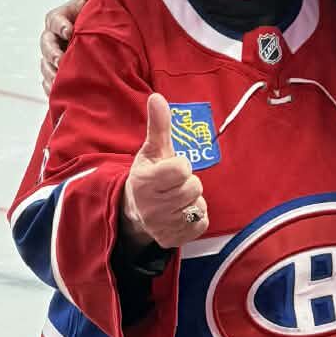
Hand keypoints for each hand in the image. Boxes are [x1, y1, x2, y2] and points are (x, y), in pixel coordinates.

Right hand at [40, 0, 100, 91]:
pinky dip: (52, 88)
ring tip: (60, 81)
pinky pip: (48, 82)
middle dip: (53, 54)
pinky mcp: (54, 72)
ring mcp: (51, 56)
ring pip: (45, 65)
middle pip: (46, 46)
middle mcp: (51, 38)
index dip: (61, 26)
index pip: (54, 20)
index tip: (69, 31)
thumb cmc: (95, 16)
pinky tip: (59, 93)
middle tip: (61, 61)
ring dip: (51, 73)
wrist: (100, 35)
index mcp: (58, 18)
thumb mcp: (94, 3)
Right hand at [122, 94, 209, 252]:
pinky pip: (201, 222)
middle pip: (193, 187)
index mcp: (144, 182)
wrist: (135, 211)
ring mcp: (161, 226)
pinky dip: (196, 216)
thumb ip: (158, 125)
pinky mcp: (172, 239)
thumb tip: (157, 97)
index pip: (182, 168)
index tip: (172, 167)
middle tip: (174, 184)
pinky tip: (182, 212)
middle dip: (188, 182)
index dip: (182, 165)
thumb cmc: (148, 175)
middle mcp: (150, 207)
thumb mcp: (151, 150)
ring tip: (177, 198)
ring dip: (193, 200)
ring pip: (198, 205)